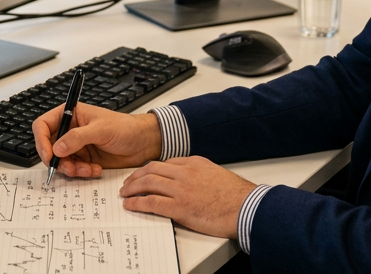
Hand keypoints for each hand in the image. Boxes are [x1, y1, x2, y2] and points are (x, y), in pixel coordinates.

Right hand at [32, 102, 161, 177]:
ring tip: (87, 169)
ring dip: (71, 169)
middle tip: (70, 168)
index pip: (43, 125)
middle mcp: (70, 130)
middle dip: (58, 160)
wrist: (142, 143)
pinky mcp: (83, 159)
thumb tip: (57, 148)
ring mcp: (76, 146)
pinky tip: (95, 170)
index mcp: (71, 114)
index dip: (41, 141)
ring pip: (60, 161)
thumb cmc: (125, 128)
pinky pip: (73, 169)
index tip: (49, 156)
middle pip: (49, 147)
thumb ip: (77, 137)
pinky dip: (81, 173)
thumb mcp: (101, 129)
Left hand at [119, 157, 256, 237]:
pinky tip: (130, 205)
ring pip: (148, 183)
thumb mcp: (215, 174)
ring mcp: (181, 189)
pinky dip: (137, 203)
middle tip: (127, 183)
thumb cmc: (235, 195)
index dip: (149, 169)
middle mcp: (185, 172)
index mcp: (193, 163)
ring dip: (132, 188)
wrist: (246, 207)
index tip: (142, 174)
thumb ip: (198, 173)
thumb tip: (188, 178)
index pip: (164, 162)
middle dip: (135, 176)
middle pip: (151, 169)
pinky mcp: (180, 207)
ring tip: (124, 193)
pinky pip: (152, 202)